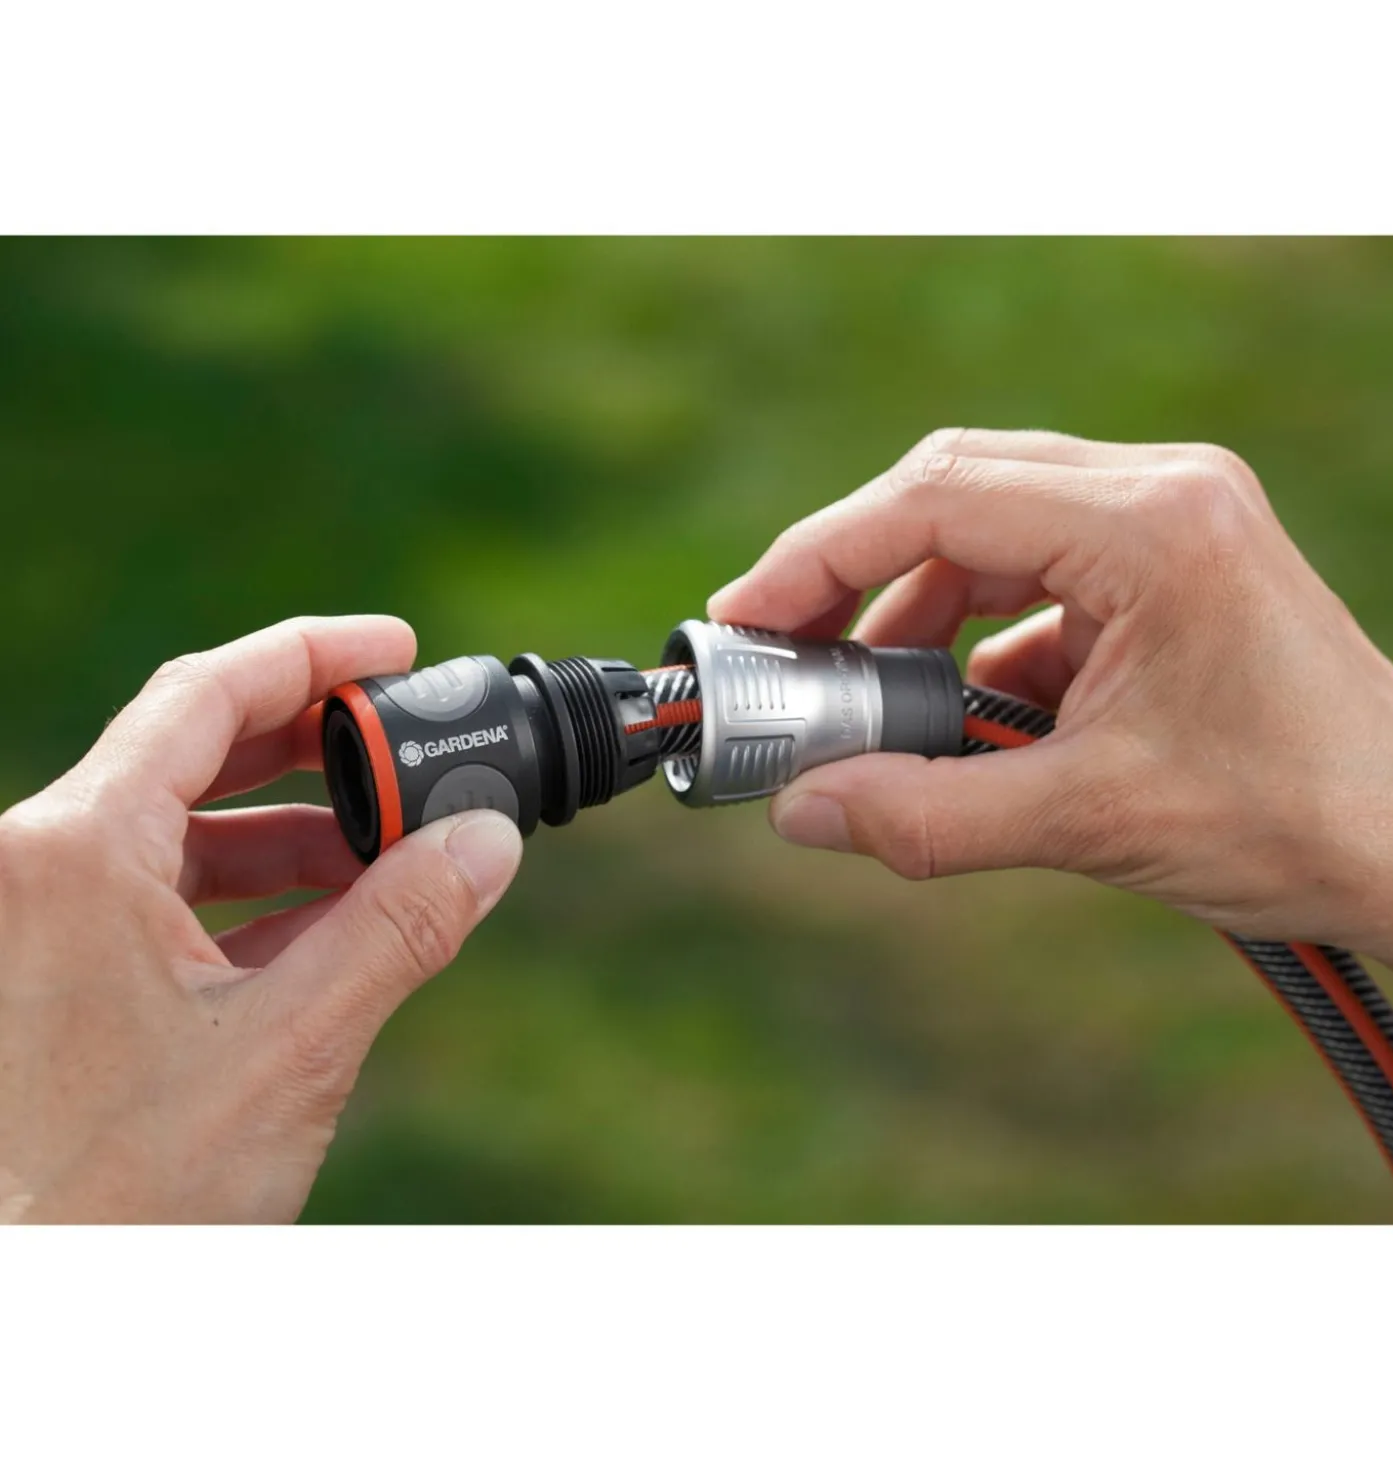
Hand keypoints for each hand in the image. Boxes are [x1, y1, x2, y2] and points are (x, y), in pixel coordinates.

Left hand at [0, 616, 520, 1223]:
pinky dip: (251, 901)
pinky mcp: (54, 980)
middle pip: (192, 754)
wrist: (33, 1319)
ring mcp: (38, 926)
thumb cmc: (121, 1198)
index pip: (204, 695)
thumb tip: (491, 842)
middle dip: (315, 749)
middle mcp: (37, 869)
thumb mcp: (290, 1047)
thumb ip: (400, 929)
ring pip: (180, 837)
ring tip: (392, 855)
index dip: (312, 655)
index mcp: (73, 852)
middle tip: (407, 746)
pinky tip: (332, 927)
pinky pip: (160, 903)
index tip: (396, 648)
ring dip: (293, 838)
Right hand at [709, 430, 1392, 1013]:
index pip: (937, 499)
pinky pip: (1036, 578)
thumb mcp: (1093, 823)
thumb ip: (930, 816)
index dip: (819, 555)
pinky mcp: (1170, 567)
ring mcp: (1170, 523)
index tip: (744, 616)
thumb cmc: (1296, 824)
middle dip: (853, 571)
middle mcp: (1161, 493)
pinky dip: (976, 637)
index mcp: (1152, 525)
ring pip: (989, 533)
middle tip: (779, 647)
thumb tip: (801, 811)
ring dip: (913, 611)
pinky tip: (954, 714)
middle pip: (953, 491)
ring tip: (859, 699)